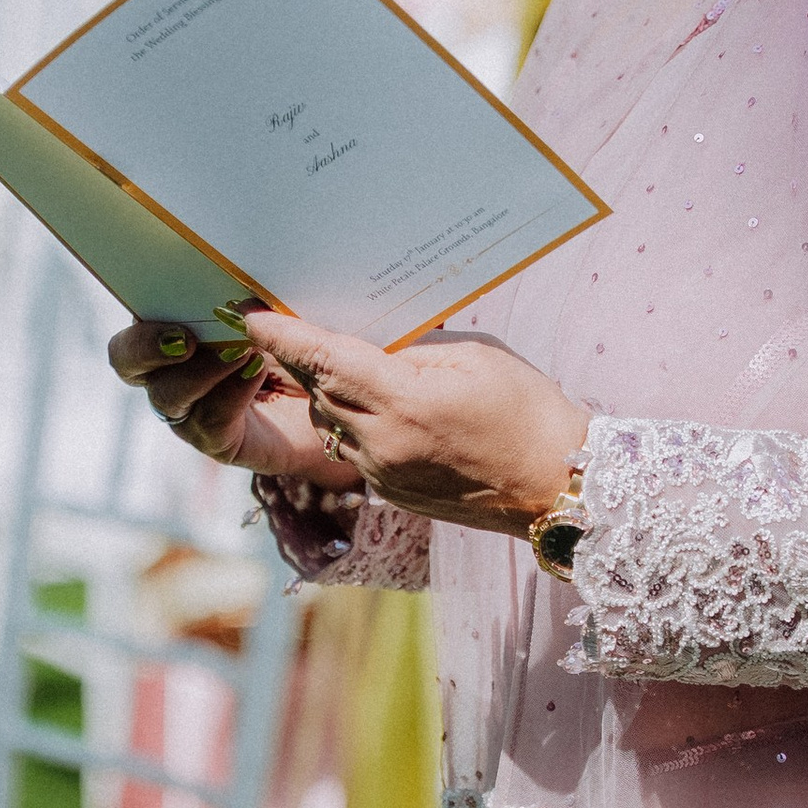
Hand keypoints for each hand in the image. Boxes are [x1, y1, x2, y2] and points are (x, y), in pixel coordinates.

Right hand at [108, 317, 357, 483]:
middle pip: (127, 361)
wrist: (338, 402)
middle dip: (148, 347)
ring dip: (203, 370)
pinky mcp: (217, 441)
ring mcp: (190, 411)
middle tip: (186, 338)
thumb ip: (252, 308)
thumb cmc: (298, 347)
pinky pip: (208, 420)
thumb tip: (239, 299)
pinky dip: (230, 393)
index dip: (140, 314)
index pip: (135, 322)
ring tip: (242, 353)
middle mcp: (172, 373)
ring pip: (168, 395)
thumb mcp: (275, 317)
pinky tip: (256, 376)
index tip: (171, 300)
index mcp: (176, 332)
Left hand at [240, 314, 587, 535]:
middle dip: (299, 358)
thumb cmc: (527, 411)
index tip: (249, 314)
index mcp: (402, 402)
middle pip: (316, 390)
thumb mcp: (472, 356)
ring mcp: (382, 474)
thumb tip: (367, 340)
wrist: (558, 487)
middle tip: (281, 323)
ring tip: (350, 363)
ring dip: (329, 392)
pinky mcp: (390, 493)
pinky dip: (354, 421)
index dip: (281, 336)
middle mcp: (381, 443)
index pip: (322, 360)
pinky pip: (352, 448)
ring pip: (328, 421)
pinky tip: (378, 403)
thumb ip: (410, 347)